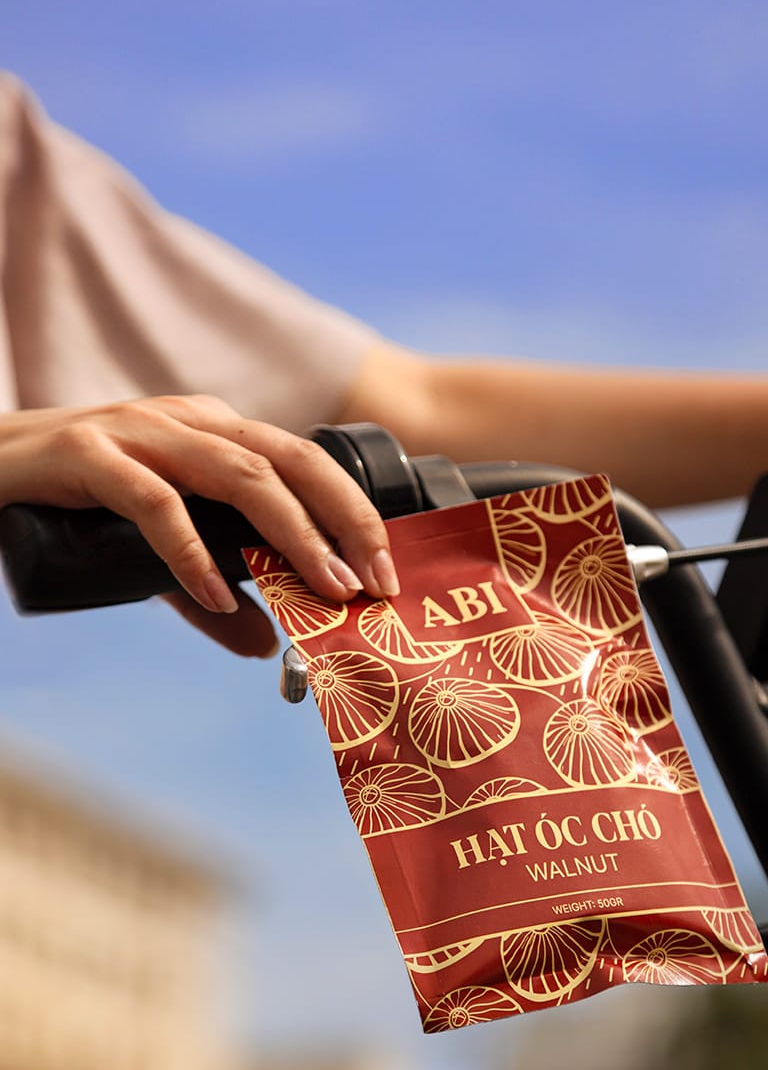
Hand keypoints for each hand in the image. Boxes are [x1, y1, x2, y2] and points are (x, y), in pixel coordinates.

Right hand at [0, 395, 398, 655]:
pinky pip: (154, 501)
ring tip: (324, 587)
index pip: (307, 462)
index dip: (354, 513)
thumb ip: (208, 597)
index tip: (388, 574)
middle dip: (345, 521)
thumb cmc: (76, 503)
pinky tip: (216, 591)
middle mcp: (190, 423)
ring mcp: (140, 432)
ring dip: (292, 534)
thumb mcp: (154, 553)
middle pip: (292, 460)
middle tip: (375, 583)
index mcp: (215, 434)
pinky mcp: (89, 454)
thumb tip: (266, 646)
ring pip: (240, 474)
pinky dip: (192, 550)